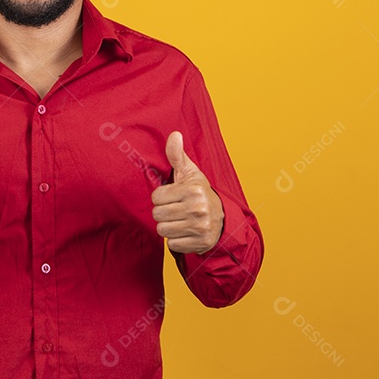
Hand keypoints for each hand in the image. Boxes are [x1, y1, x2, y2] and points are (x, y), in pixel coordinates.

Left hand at [151, 131, 223, 253]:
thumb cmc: (199, 193)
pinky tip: (185, 232)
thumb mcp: (190, 173)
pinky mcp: (200, 243)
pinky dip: (176, 240)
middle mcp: (198, 208)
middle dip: (164, 212)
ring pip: (162, 230)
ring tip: (180, 220)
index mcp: (193, 189)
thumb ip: (177, 155)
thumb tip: (174, 134)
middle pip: (157, 215)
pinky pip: (172, 244)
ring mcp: (200, 227)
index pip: (156, 197)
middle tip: (176, 209)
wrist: (222, 218)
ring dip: (168, 227)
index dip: (162, 197)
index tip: (173, 196)